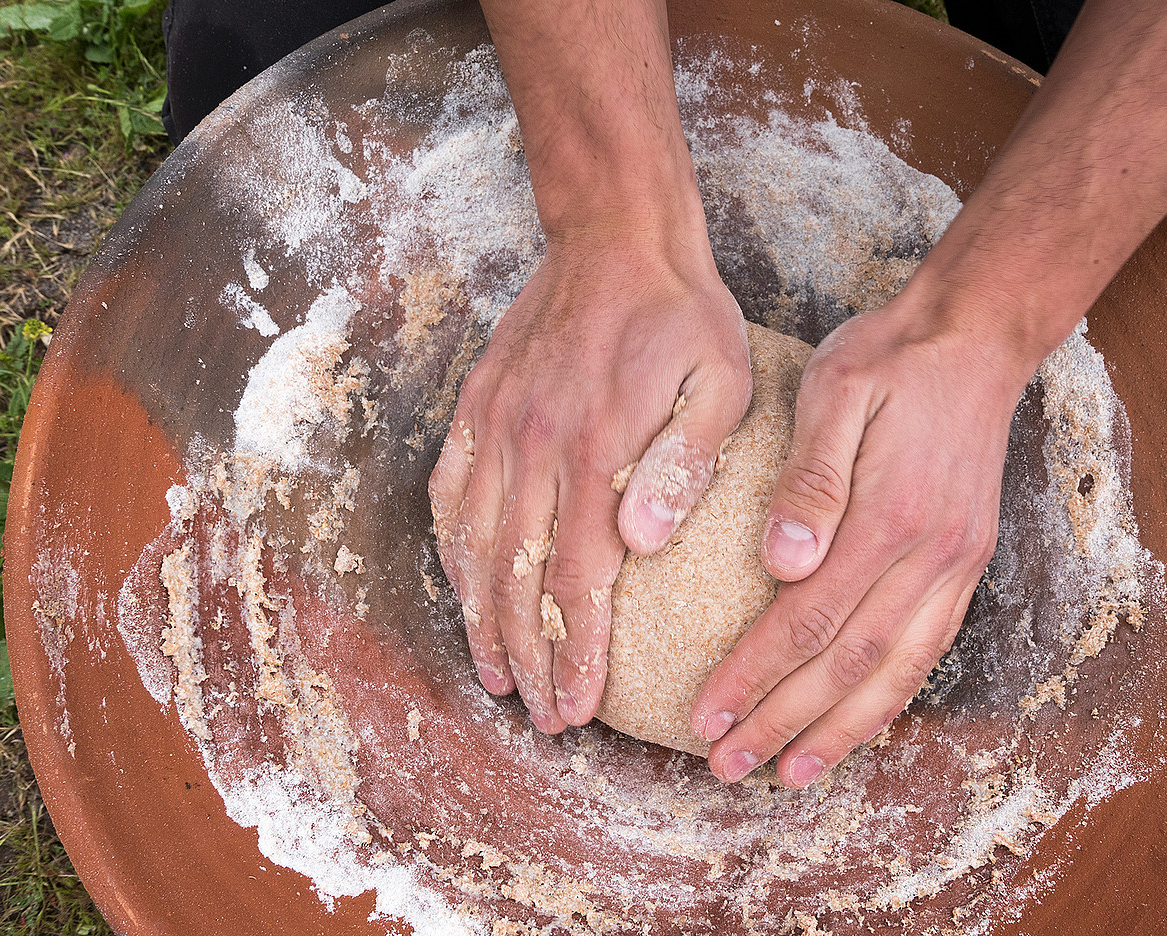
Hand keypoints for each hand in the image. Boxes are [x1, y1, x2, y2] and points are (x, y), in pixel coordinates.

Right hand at [428, 237, 750, 732]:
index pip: (577, 579)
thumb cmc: (681, 315)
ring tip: (498, 675)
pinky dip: (450, 550)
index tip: (580, 707)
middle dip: (531, 657)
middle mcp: (534, 447)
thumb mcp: (719, 380)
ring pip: (475, 546)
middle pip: (519, 579)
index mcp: (596, 452)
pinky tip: (461, 587)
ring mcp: (497, 427)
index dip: (577, 652)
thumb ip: (684, 461)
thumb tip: (640, 540)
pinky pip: (447, 491)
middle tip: (544, 714)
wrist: (617, 236)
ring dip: (483, 618)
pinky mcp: (476, 406)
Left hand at [689, 299, 1032, 786]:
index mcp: (889, 516)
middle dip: (784, 722)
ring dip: (839, 732)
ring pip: (895, 674)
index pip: (809, 619)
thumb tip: (781, 563)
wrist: (977, 338)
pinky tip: (856, 727)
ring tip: (789, 775)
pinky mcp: (965, 565)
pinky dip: (889, 701)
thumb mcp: (837, 391)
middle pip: (849, 665)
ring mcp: (956, 566)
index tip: (705, 715)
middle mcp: (930, 556)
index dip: (755, 676)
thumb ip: (810, 479)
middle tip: (727, 765)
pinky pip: (927, 651)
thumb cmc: (891, 358)